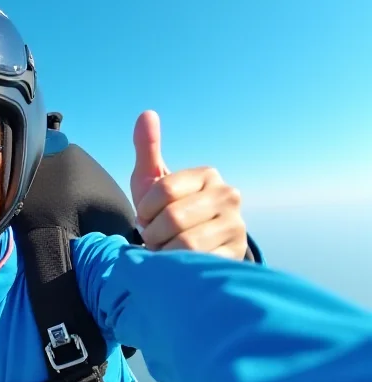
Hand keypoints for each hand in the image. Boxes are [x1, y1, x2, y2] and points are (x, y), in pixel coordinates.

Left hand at [129, 110, 247, 260]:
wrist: (189, 248)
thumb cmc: (164, 210)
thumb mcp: (152, 181)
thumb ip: (147, 149)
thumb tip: (146, 114)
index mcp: (208, 175)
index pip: (163, 190)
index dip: (145, 210)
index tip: (144, 217)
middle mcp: (229, 195)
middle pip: (174, 218)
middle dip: (154, 233)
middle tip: (154, 237)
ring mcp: (236, 225)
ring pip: (186, 243)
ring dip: (165, 252)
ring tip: (166, 249)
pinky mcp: (237, 254)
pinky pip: (199, 263)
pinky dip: (180, 266)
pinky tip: (180, 263)